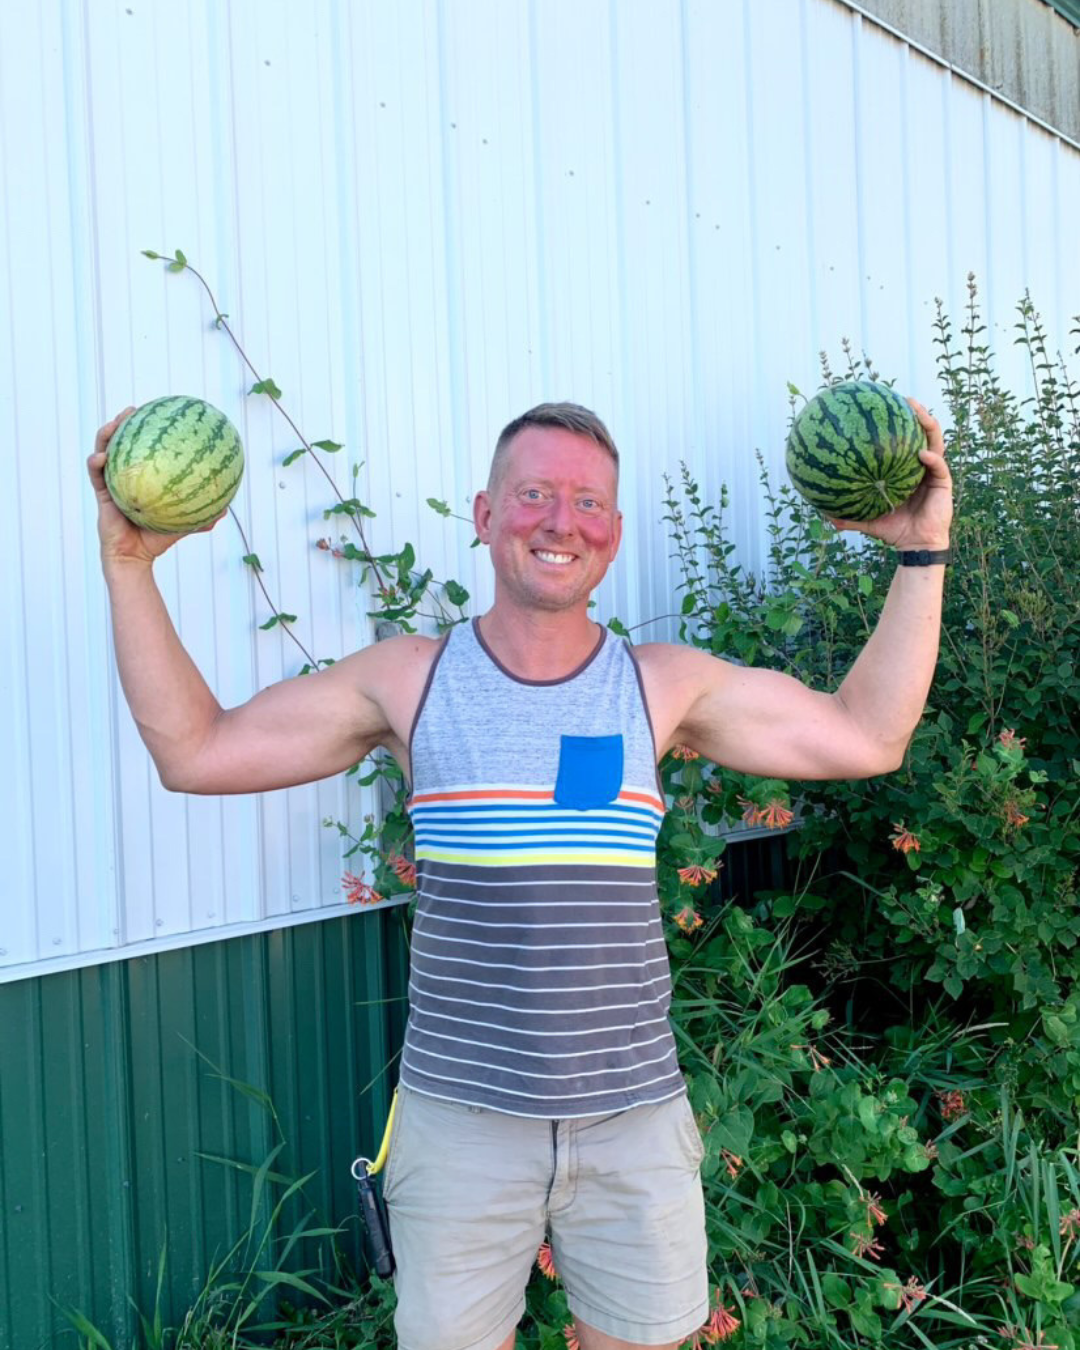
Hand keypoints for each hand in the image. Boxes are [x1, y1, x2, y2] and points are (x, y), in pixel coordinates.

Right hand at [87, 407, 226, 568]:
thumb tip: (226, 508)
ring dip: (106, 434)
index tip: (157, 413)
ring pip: (103, 451)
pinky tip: (101, 457)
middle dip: (124, 423)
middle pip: (121, 443)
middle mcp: (126, 476)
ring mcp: (111, 483)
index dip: (147, 431)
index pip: (144, 449)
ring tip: (114, 423)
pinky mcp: (100, 493)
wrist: (134, 557)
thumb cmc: (157, 540)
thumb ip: (202, 515)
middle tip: (132, 409)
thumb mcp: (183, 524)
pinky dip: (95, 462)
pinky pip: (95, 474)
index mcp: (143, 478)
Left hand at [827, 398, 952, 550]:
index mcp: (904, 469)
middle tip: (905, 399)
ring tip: (919, 412)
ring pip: (936, 441)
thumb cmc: (893, 529)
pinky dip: (931, 459)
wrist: (914, 545)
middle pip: (922, 433)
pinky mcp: (944, 482)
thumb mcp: (868, 520)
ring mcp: (933, 472)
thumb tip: (823, 514)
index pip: (903, 440)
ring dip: (929, 425)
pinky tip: (921, 454)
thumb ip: (849, 515)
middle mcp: (920, 466)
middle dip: (917, 414)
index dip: (898, 423)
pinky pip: (939, 466)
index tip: (885, 406)